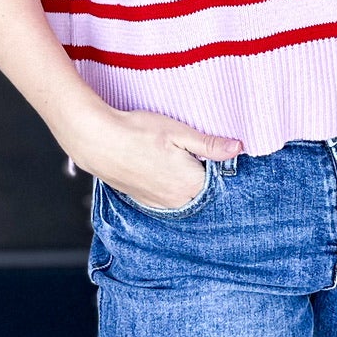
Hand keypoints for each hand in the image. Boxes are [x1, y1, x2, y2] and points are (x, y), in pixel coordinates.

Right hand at [71, 107, 242, 211]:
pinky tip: (166, 171)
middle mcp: (178, 201)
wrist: (97, 142)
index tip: (221, 153)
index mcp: (191, 184)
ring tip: (181, 162)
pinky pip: (169, 200)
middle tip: (200, 155)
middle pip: (204, 192)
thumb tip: (238, 148)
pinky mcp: (146, 201)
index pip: (220, 183)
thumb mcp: (178, 132)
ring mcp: (160, 204)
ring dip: (189, 184)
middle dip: (207, 176)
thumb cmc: (138, 132)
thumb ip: (209, 145)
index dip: (223, 168)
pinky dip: (173, 189)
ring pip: (186, 198)